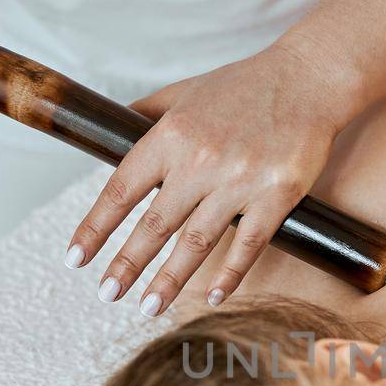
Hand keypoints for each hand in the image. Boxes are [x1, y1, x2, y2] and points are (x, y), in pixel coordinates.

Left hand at [65, 38, 359, 314]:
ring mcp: (240, 180)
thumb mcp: (185, 90)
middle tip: (107, 293)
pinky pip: (248, 244)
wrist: (309, 78)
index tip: (76, 257)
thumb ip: (146, 114)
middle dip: (127, 264)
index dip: (96, 226)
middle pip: (155, 224)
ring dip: (170, 280)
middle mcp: (201, 159)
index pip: (122, 189)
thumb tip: (106, 127)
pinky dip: (230, 274)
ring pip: (196, 241)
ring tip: (149, 307)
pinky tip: (215, 296)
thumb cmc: (246, 85)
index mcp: (172, 134)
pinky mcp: (277, 195)